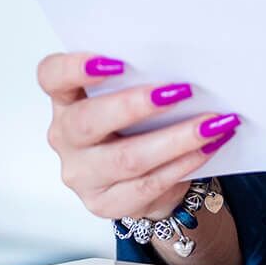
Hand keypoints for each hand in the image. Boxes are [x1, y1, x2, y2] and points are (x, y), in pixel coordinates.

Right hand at [37, 51, 238, 222]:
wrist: (145, 176)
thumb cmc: (140, 121)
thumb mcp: (134, 94)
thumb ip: (144, 77)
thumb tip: (188, 62)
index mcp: (68, 99)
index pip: (52, 77)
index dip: (75, 68)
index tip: (115, 61)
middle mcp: (66, 137)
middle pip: (88, 121)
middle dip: (136, 105)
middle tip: (180, 90)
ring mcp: (82, 174)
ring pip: (127, 158)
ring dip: (177, 138)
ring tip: (212, 123)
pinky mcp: (105, 203)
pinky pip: (148, 184)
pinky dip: (185, 162)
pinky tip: (210, 146)